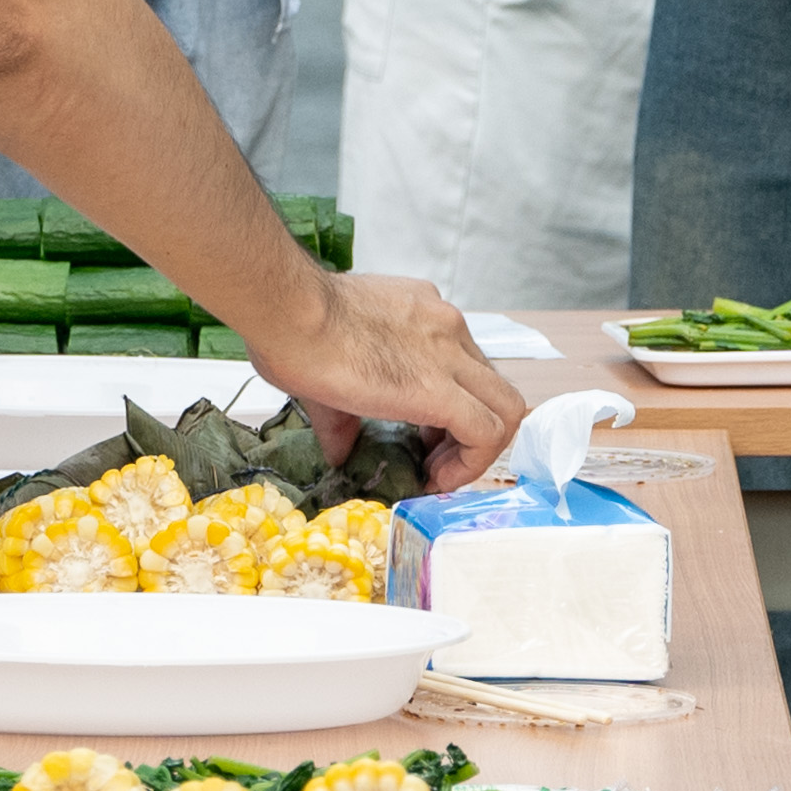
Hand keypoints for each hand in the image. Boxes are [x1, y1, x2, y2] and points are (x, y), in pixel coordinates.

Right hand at [233, 265, 526, 487]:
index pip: (463, 364)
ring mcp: (450, 351)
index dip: (451, 409)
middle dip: (470, 431)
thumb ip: (342, 414)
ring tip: (436, 474)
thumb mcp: (327, 364)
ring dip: (477, 450)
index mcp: (422, 312)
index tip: (422, 440)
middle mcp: (446, 325)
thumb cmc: (289, 324)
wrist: (284, 311)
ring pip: (505, 408)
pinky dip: (470, 464)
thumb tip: (338, 452)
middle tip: (432, 459)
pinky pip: (486, 433)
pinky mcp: (441, 387)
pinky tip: (433, 479)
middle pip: (492, 387)